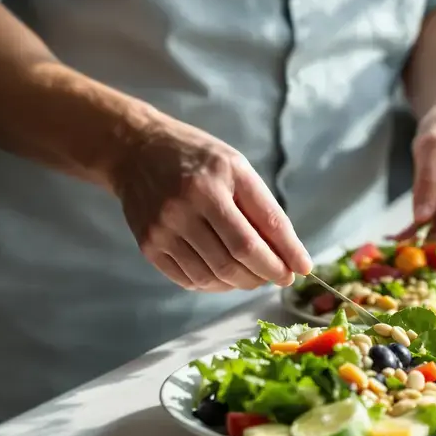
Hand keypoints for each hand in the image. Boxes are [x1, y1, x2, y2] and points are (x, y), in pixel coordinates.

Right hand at [110, 116, 311, 291]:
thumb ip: (264, 210)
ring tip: (253, 274)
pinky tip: (225, 273)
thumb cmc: (197, 158)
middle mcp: (185, 206)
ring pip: (213, 277)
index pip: (255, 236)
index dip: (282, 259)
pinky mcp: (149, 246)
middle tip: (278, 274)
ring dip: (241, 283)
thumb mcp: (237, 168)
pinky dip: (215, 284)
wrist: (135, 151)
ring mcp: (163, 229)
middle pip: (235, 261)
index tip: (300, 270)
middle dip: (265, 275)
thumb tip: (292, 256)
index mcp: (213, 182)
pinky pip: (189, 280)